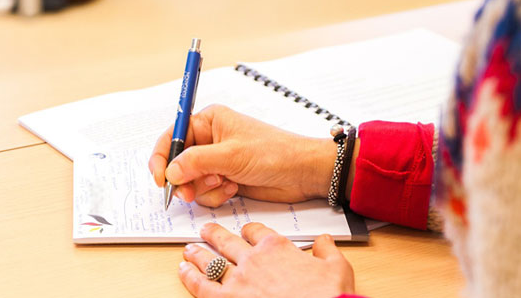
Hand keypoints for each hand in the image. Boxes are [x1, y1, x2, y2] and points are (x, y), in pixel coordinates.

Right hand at [149, 104, 335, 206]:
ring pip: (190, 181)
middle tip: (189, 193)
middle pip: (177, 163)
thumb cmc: (274, 153)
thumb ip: (196, 162)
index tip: (161, 178)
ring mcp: (216, 161)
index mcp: (209, 122)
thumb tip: (170, 171)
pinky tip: (233, 189)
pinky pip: (205, 192)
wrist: (302, 173)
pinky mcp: (224, 179)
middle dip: (184, 180)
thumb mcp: (231, 155)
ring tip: (224, 184)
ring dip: (203, 189)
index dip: (161, 157)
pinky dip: (215, 195)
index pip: (172, 136)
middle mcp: (209, 140)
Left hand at [179, 222, 354, 297]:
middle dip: (214, 235)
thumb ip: (328, 250)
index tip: (246, 231)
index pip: (256, 231)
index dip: (249, 230)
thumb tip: (325, 240)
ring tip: (189, 249)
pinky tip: (182, 270)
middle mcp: (253, 259)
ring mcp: (238, 280)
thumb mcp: (337, 267)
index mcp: (277, 247)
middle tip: (206, 231)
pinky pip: (202, 286)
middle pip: (227, 241)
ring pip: (211, 261)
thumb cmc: (330, 296)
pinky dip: (190, 277)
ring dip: (197, 254)